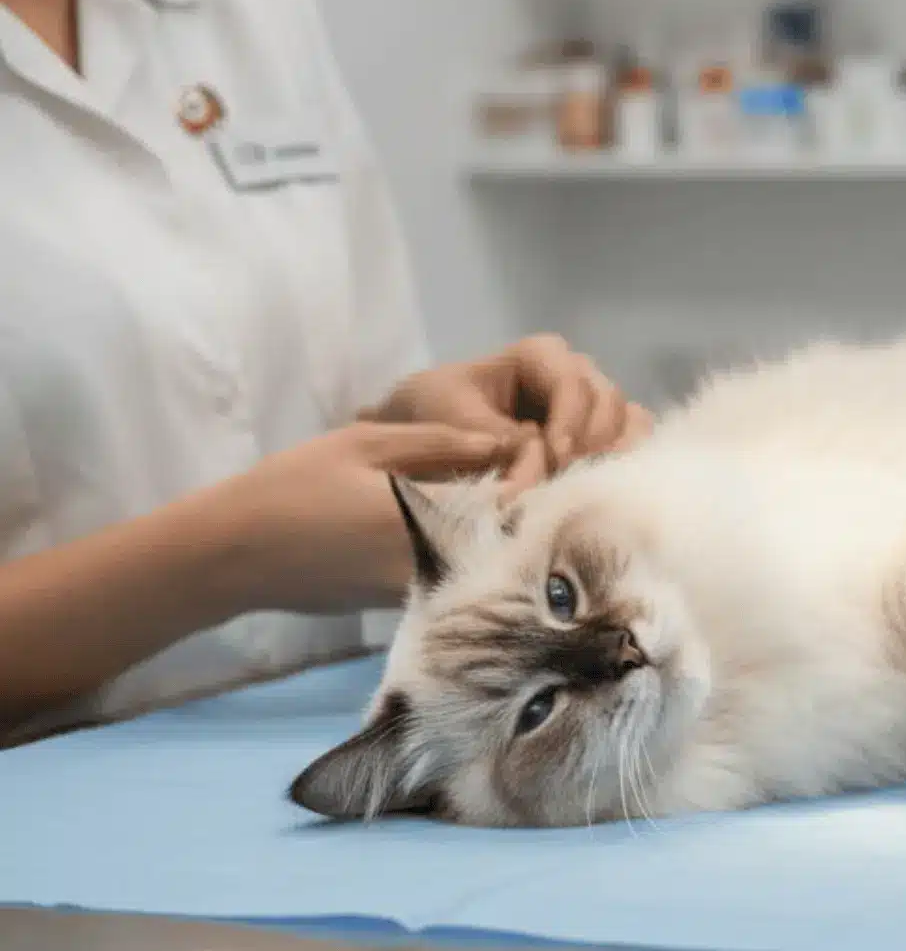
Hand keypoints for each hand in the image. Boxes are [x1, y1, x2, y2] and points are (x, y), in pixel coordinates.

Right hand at [211, 422, 509, 614]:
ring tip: (488, 486)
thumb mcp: (365, 444)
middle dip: (519, 501)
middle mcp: (432, 564)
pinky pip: (452, 575)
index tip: (527, 444)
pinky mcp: (401, 607)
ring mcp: (418, 592)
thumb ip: (439, 442)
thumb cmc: (293, 486)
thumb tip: (501, 441)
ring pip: (481, 559)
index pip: (515, 500)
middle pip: (505, 536)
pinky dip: (463, 549)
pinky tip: (452, 521)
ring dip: (494, 527)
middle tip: (514, 464)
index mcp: (429, 517)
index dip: (531, 470)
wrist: (230, 556)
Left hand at [362, 334, 653, 492]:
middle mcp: (575, 375)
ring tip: (588, 485)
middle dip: (593, 441)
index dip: (570, 419)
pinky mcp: (601, 438)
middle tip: (568, 477)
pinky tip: (602, 488)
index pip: (572, 382)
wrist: (424, 440)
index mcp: (540, 356)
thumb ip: (494, 438)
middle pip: (609, 401)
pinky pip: (633, 444)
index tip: (557, 456)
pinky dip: (624, 464)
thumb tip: (540, 458)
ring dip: (614, 454)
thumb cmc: (435, 417)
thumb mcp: (451, 422)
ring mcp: (593, 407)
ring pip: (630, 422)